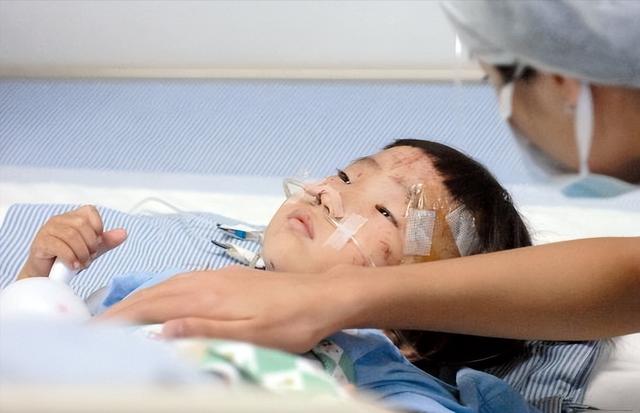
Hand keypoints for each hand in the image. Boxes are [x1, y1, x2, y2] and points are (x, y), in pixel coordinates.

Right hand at [17, 205, 126, 279]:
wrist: (47, 275)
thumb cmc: (68, 258)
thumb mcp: (91, 249)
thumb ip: (106, 241)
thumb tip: (124, 233)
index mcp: (72, 217)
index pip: (90, 211)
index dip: (97, 228)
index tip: (97, 244)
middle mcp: (59, 219)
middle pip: (81, 225)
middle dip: (90, 244)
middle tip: (90, 257)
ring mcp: (47, 230)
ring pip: (71, 235)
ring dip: (81, 253)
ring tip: (82, 263)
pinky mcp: (40, 243)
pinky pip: (59, 247)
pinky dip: (70, 258)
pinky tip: (73, 266)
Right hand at [97, 265, 361, 352]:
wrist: (325, 295)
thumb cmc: (290, 321)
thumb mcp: (251, 334)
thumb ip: (206, 330)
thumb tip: (161, 330)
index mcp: (207, 296)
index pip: (152, 306)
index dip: (121, 318)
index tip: (94, 332)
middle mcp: (206, 280)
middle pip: (154, 293)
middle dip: (123, 309)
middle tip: (97, 327)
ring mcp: (217, 275)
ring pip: (168, 284)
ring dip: (141, 299)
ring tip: (122, 315)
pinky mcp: (228, 276)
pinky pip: (184, 280)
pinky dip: (163, 291)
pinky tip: (165, 299)